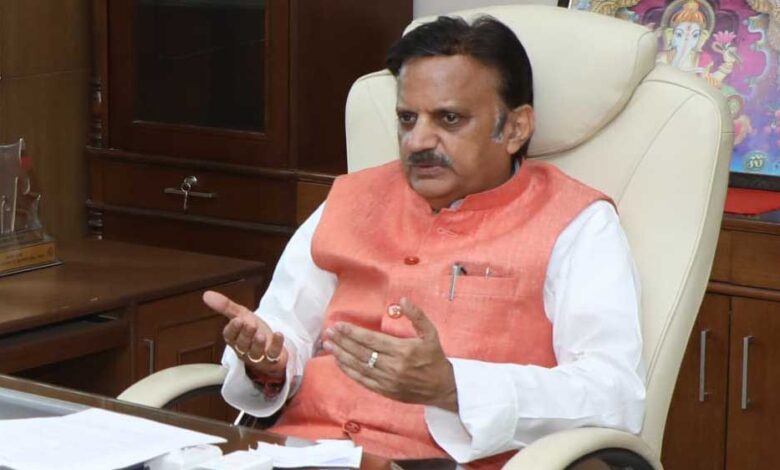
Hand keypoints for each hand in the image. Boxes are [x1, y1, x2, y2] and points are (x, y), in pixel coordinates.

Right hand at [203, 291, 287, 380]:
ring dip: (258, 343)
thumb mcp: (240, 315)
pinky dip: (277, 344)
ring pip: (255, 352)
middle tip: (250, 324)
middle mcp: (244, 349)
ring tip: (260, 335)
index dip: (234, 329)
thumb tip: (206, 294)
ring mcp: (258, 356)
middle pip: (242, 344)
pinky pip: (274, 354)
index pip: (230, 336)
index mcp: (234, 339)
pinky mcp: (272, 359)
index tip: (237, 320)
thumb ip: (226, 306)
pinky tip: (278, 334)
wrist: (270, 343)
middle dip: (246, 334)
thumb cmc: (253, 330)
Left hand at [323, 298, 457, 410]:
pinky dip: (349, 371)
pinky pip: (362, 381)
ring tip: (328, 345)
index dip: (353, 333)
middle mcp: (393, 366)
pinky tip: (339, 363)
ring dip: (342, 356)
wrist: (443, 388)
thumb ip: (417, 316)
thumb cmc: (435, 358)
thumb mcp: (431, 334)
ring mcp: (387, 381)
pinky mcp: (385, 391)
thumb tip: (402, 300)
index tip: (339, 325)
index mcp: (403, 350)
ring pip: (359, 367)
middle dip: (343, 342)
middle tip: (328, 333)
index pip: (371, 340)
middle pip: (361, 353)